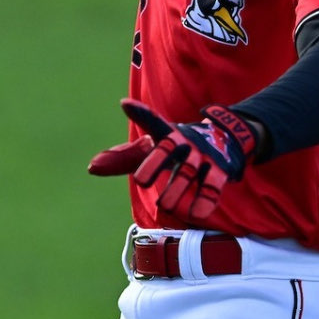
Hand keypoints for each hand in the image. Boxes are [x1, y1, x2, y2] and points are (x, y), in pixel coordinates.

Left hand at [88, 99, 258, 223]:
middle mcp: (185, 143)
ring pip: (189, 173)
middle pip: (169, 152)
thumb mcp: (154, 149)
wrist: (227, 140)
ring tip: (167, 206)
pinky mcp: (220, 172)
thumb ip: (124, 159)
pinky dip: (204, 200)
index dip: (140, 113)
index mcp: (168, 135)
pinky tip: (195, 214)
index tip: (126, 105)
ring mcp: (204, 157)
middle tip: (141, 180)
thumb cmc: (179, 148)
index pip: (153, 123)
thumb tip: (91, 167)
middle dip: (156, 165)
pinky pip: (213, 187)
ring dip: (178, 189)